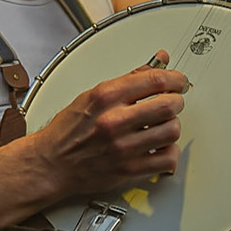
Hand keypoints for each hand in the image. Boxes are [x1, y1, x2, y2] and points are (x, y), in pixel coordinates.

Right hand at [29, 51, 186, 197]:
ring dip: (172, 126)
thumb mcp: (93, 94)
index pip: (155, 80)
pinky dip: (169, 153)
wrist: (51, 163)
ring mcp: (123, 147)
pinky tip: (161, 147)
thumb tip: (158, 61)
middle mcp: (114, 121)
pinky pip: (166, 159)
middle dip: (176, 101)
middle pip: (169, 105)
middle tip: (173, 102)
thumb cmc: (69, 130)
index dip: (175, 79)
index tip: (178, 81)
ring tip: (163, 125)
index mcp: (106, 97)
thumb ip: (130, 78)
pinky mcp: (128, 169)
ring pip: (171, 131)